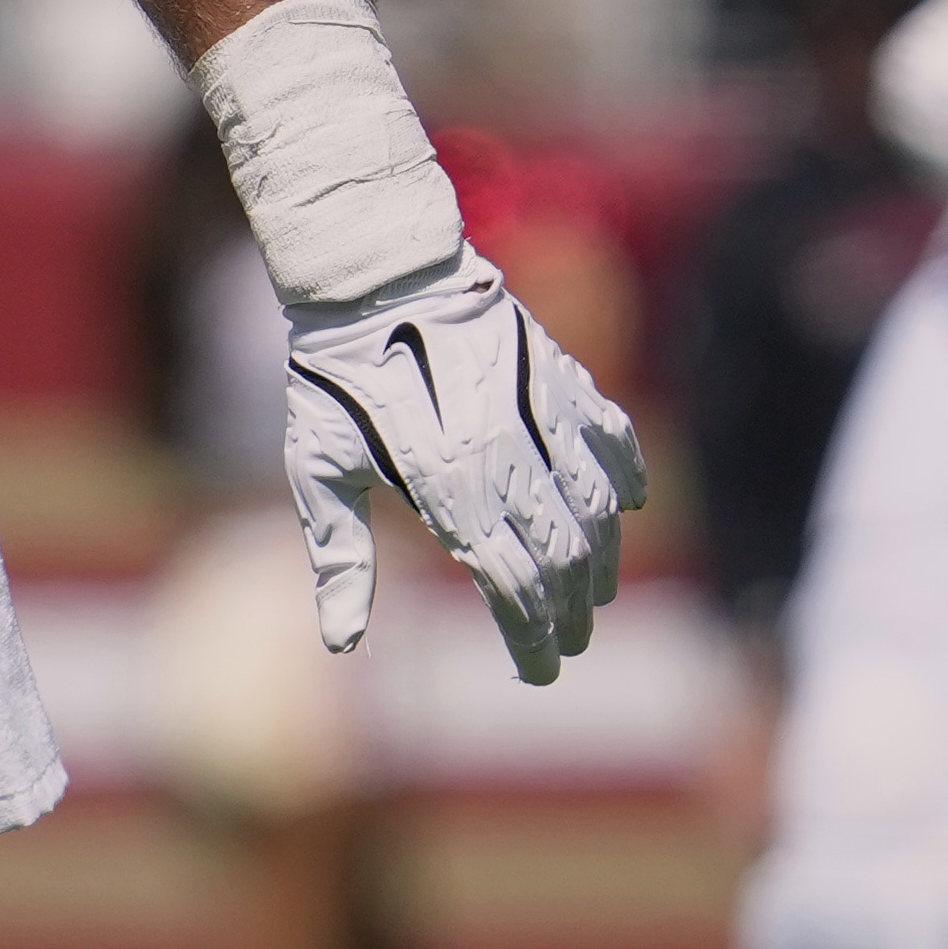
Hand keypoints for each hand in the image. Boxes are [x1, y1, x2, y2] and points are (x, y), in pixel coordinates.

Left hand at [275, 249, 641, 686]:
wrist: (375, 275)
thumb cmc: (334, 381)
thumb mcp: (318, 471)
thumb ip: (341, 557)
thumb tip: (341, 644)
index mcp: (448, 487)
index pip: (511, 584)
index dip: (530, 637)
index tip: (537, 673)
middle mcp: (507, 455)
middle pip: (562, 555)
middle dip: (571, 612)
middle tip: (568, 645)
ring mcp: (542, 413)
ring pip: (598, 506)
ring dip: (603, 559)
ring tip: (597, 595)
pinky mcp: (561, 375)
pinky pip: (611, 436)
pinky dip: (626, 476)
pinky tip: (629, 507)